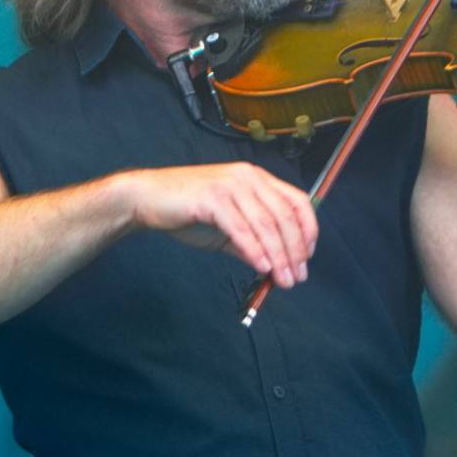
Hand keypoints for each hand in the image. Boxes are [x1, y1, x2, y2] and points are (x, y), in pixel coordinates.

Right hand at [125, 162, 316, 286]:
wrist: (148, 199)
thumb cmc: (189, 210)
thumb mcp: (229, 227)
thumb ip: (253, 242)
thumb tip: (276, 267)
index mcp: (257, 179)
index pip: (297, 201)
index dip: (308, 230)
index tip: (307, 257)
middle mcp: (248, 177)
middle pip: (284, 216)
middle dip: (295, 250)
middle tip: (297, 277)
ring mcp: (231, 185)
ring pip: (266, 224)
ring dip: (278, 256)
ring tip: (283, 279)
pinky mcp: (213, 198)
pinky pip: (241, 228)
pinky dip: (255, 250)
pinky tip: (262, 267)